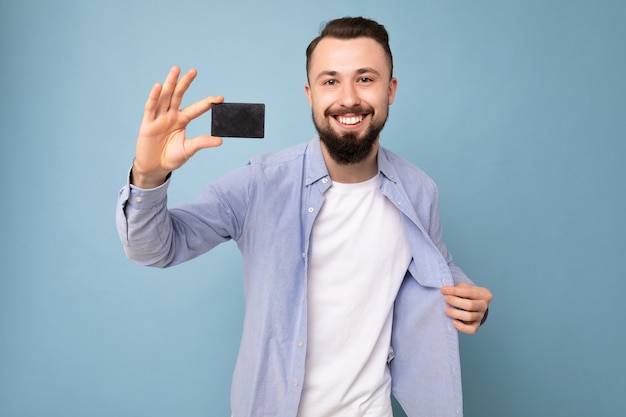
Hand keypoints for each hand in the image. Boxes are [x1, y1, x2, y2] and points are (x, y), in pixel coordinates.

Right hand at [132, 66, 223, 187]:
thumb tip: (220, 140)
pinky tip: (159, 86)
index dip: (207, 103)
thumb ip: (202, 143)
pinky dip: (154, 96)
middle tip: (194, 71)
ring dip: (170, 83)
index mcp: (181, 120)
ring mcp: (159, 118)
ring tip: (176, 70)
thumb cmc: (171, 158)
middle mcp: (170, 116)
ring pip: (165, 97)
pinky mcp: (147, 123)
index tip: (220, 98)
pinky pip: (150, 107)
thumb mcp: (189, 149)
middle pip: (178, 96)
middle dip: (185, 83)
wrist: (155, 168)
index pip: (196, 108)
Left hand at [441, 282, 492, 333]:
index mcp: (484, 294)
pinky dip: (462, 327)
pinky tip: (453, 322)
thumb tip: (444, 291)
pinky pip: (471, 330)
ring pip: (469, 317)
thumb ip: (457, 288)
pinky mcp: (476, 325)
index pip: (469, 292)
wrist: (472, 302)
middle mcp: (484, 306)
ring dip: (455, 313)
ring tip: (446, 309)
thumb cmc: (466, 293)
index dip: (455, 291)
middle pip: (470, 305)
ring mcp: (481, 316)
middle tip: (445, 299)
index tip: (443, 290)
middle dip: (455, 302)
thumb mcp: (464, 286)